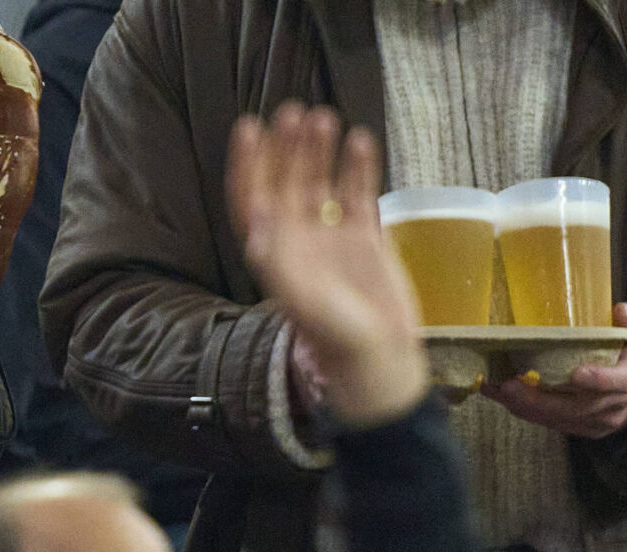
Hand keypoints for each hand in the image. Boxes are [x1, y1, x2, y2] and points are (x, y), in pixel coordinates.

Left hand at [226, 103, 427, 425]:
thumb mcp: (302, 301)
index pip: (252, 198)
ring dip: (321, 151)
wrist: (379, 363)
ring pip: (322, 183)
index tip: (249, 127)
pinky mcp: (366, 240)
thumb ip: (279, 258)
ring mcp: (333, 239)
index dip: (247, 164)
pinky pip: (359, 195)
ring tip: (326, 118)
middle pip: (287, 182)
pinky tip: (362, 141)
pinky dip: (360, 168)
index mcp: (275, 254)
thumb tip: (257, 210)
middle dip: (287, 148)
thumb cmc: (336, 339)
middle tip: (294, 113)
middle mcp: (299, 240)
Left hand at [480, 303, 626, 437]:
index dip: (598, 380)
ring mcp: (602, 420)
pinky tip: (505, 398)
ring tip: (496, 389)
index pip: (618, 382)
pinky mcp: (588, 427)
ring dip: (527, 407)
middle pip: (578, 407)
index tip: (577, 374)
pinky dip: (529, 412)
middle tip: (509, 385)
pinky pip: (556, 423)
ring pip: (561, 418)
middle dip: (540, 399)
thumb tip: (619, 311)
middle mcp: (617, 404)